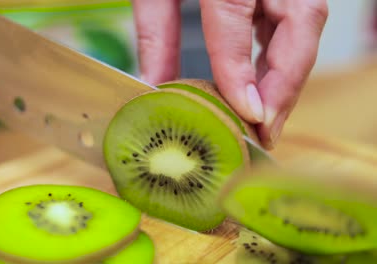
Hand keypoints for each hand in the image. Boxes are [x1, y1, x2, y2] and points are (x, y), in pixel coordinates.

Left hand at [132, 0, 327, 148]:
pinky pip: (297, 18)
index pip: (235, 14)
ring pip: (307, 22)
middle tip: (267, 132)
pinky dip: (284, 58)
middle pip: (298, 20)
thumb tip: (154, 86)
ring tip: (268, 120)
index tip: (248, 113)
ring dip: (290, 77)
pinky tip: (265, 88)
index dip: (242, 68)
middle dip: (286, 83)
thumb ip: (156, 30)